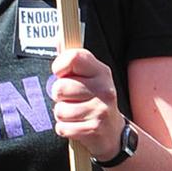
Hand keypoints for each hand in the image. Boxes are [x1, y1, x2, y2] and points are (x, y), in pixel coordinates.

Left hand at [50, 43, 124, 160]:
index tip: (61, 73)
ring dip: (62, 115)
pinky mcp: (94, 129)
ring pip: (59, 110)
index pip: (74, 58)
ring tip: (75, 114)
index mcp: (101, 71)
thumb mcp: (89, 77)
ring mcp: (100, 110)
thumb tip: (57, 38)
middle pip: (60, 87)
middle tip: (72, 99)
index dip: (60, 65)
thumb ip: (73, 60)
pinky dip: (65, 129)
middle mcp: (104, 89)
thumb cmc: (94, 99)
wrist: (113, 132)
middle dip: (59, 96)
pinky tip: (77, 126)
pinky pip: (62, 128)